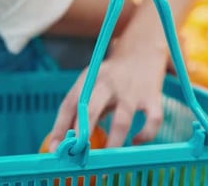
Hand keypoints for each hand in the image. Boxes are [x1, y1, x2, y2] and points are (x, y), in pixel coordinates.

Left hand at [48, 48, 167, 151]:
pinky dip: (145, 135)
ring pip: (122, 122)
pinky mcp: (153, 98)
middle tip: (78, 156)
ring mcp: (132, 92)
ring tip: (107, 158)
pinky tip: (136, 142)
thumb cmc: (111, 77)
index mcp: (89, 80)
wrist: (142, 50)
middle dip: (82, 134)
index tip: (54, 149)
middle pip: (91, 109)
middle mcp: (108, 84)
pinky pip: (152, 120)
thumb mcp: (91, 84)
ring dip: (113, 143)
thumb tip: (60, 143)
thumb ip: (79, 110)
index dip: (59, 127)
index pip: (69, 104)